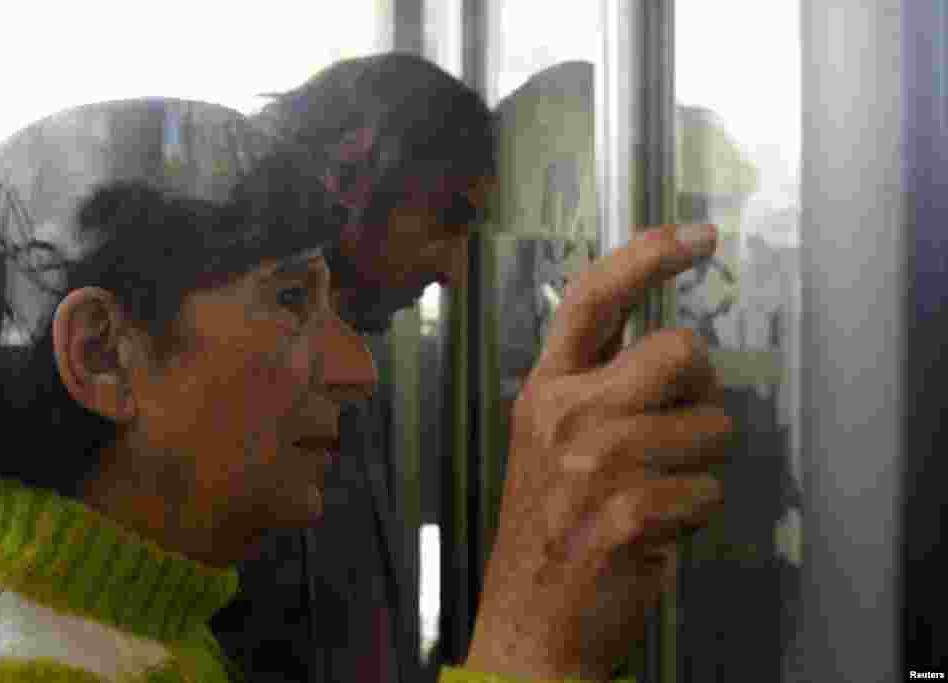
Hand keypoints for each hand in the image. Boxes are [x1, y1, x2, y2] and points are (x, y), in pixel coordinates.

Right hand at [465, 224, 732, 681]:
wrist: (529, 622)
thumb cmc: (550, 528)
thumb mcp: (549, 441)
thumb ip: (595, 386)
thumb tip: (667, 345)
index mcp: (544, 390)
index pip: (595, 298)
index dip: (648, 255)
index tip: (696, 236)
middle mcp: (566, 415)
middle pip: (680, 350)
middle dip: (700, 388)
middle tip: (682, 422)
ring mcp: (595, 463)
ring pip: (709, 426)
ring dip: (700, 464)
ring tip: (656, 491)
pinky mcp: (630, 512)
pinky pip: (708, 491)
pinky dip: (695, 513)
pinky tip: (655, 529)